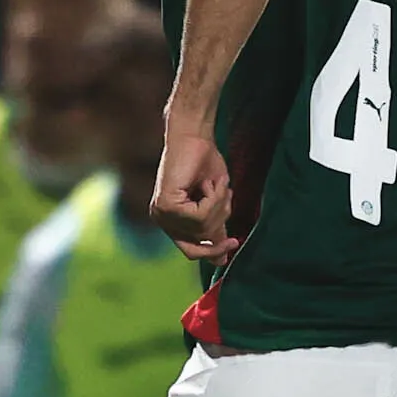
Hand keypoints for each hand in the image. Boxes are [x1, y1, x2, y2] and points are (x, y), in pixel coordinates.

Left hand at [153, 125, 235, 258]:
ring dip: (219, 206)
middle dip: (219, 222)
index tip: (234, 242)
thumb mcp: (214, 202)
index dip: (213, 251)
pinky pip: (200, 216)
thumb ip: (215, 228)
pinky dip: (213, 199)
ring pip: (202, 229)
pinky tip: (209, 183)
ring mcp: (162, 214)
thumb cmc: (204, 163)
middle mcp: (162, 220)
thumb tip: (223, 259)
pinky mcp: (167, 205)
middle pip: (199, 243)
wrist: (194, 136)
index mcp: (171, 221)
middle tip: (226, 198)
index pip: (191, 251)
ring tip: (216, 185)